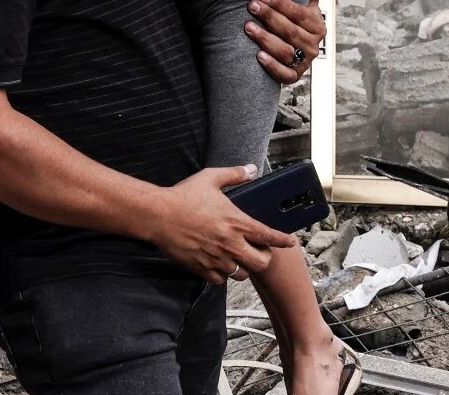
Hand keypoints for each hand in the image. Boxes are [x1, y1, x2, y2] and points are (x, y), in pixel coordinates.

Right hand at [148, 166, 296, 281]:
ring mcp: (216, 258)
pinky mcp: (201, 268)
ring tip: (239, 258)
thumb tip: (251, 169)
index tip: (290, 242)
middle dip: (264, 258)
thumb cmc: (184, 196)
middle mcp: (230, 244)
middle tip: (260, 251)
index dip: (283, 240)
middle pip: (260, 263)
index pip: (269, 236)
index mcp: (237, 222)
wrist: (158, 215)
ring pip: (241, 274)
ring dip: (243, 267)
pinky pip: (220, 280)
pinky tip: (220, 264)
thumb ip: (234, 174)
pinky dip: (223, 274)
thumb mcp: (211, 178)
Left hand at [245, 0, 329, 84]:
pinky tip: (258, 55)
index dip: (281, 5)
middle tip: (252, 7)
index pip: (300, 14)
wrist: (294, 51)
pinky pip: (284, 74)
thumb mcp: (308, 6)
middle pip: (290, 31)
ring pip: (285, 51)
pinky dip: (272, 66)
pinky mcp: (294, 76)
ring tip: (248, 27)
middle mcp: (313, 45)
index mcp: (318, 26)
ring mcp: (305, 62)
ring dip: (266, 39)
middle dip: (270, 18)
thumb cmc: (297, 23)